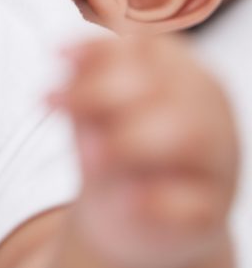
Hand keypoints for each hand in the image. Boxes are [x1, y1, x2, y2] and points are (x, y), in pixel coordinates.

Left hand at [50, 36, 239, 267]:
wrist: (136, 220)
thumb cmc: (115, 147)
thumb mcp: (94, 110)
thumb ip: (84, 84)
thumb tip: (61, 57)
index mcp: (179, 73)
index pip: (148, 46)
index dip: (99, 48)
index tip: (55, 56)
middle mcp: (206, 110)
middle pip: (166, 87)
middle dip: (101, 93)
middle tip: (50, 104)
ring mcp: (216, 162)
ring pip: (189, 134)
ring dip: (130, 142)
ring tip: (87, 159)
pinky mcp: (213, 212)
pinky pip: (193, 201)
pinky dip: (158, 200)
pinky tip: (127, 201)